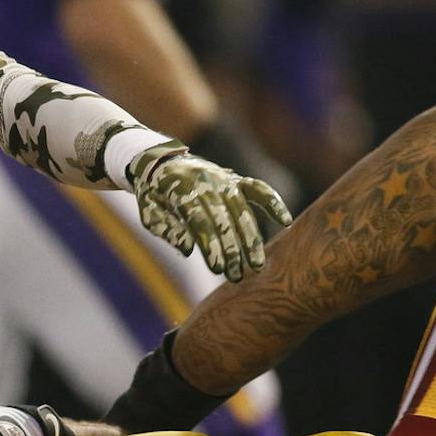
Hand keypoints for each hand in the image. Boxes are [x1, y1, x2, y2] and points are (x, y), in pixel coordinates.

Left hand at [126, 147, 290, 283]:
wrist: (159, 161)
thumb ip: (167, 229)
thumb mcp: (149, 213)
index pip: (199, 221)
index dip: (209, 245)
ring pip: (243, 209)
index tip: (217, 268)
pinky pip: (258, 189)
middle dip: (232, 249)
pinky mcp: (235, 179)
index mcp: (181, 190)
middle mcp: (206, 183)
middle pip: (224, 219)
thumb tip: (189, 248)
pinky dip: (273, 203)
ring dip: (252, 238)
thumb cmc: (153, 194)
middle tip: (238, 275)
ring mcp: (223, 179)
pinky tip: (286, 222)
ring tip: (257, 264)